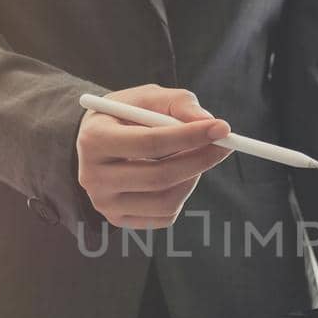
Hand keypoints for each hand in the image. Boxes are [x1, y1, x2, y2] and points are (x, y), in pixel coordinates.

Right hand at [76, 84, 231, 228]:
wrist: (97, 142)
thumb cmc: (127, 115)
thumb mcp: (148, 97)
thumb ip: (179, 103)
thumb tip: (208, 122)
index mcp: (94, 139)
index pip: (151, 142)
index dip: (191, 136)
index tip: (223, 128)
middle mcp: (93, 177)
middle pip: (160, 177)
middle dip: (201, 160)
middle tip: (224, 145)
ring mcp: (105, 203)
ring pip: (167, 201)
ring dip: (193, 178)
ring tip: (193, 157)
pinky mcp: (118, 220)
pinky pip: (165, 216)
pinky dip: (182, 195)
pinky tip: (175, 176)